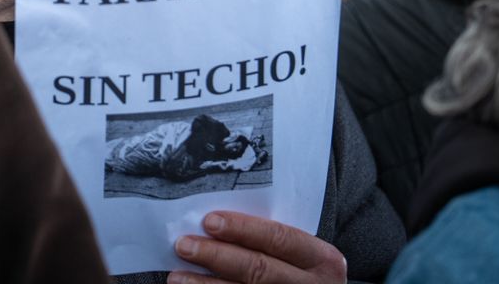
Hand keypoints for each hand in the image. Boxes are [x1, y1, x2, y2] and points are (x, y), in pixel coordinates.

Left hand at [168, 210, 346, 283]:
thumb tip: (216, 224)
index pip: (278, 238)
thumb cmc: (305, 274)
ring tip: (177, 277)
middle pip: (258, 269)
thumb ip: (274, 241)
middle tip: (184, 245)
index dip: (243, 229)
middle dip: (217, 256)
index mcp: (322, 260)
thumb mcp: (305, 256)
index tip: (209, 221)